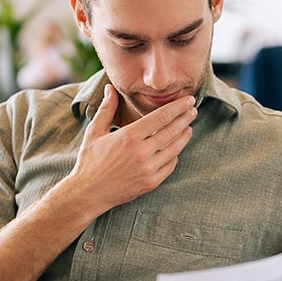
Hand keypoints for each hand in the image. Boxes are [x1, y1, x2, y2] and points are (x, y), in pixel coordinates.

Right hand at [66, 84, 196, 212]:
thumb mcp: (94, 132)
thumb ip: (106, 109)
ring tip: (189, 126)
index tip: (187, 100)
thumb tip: (110, 88)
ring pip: (175, 148)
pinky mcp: (151, 182)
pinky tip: (177, 148)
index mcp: (129, 136)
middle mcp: (141, 152)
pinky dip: (176, 154)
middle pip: (172, 131)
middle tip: (193, 109)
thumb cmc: (90, 161)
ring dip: (184, 136)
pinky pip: (170, 165)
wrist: (88, 193)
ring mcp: (148, 169)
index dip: (177, 107)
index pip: (161, 117)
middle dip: (185, 118)